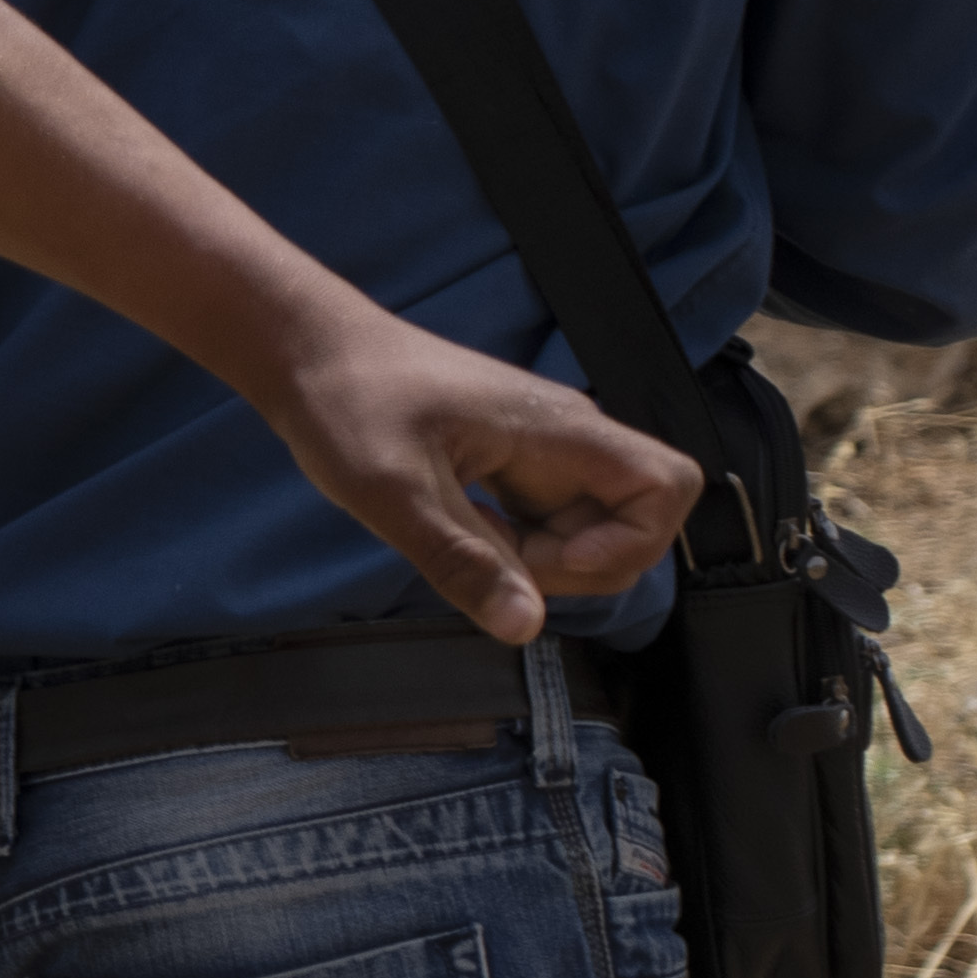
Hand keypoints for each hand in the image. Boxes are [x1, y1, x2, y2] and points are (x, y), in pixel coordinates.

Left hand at [250, 306, 706, 640]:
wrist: (307, 350)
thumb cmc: (346, 402)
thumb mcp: (393, 494)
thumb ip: (463, 560)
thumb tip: (527, 627)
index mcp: (561, 430)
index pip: (669, 485)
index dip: (630, 542)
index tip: (546, 560)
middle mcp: (566, 438)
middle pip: (632, 521)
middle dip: (578, 566)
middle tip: (492, 559)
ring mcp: (540, 451)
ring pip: (585, 528)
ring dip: (540, 559)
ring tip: (463, 540)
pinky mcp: (509, 464)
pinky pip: (542, 520)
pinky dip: (512, 545)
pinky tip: (455, 532)